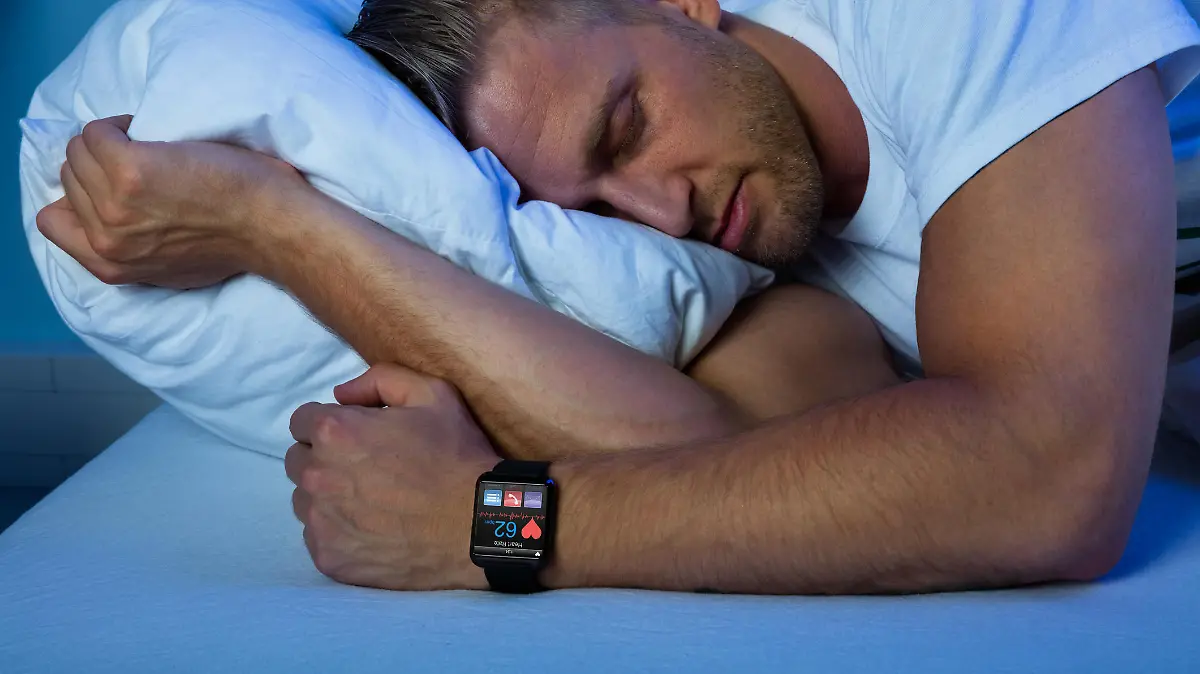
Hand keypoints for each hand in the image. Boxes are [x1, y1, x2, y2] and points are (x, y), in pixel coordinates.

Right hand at [35, 115, 307, 288]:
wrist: (273, 226)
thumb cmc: (238, 241)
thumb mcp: (172, 267)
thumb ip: (132, 251)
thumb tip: (108, 223)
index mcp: (111, 266)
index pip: (53, 220)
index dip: (80, 194)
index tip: (111, 183)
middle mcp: (106, 239)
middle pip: (70, 178)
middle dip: (100, 163)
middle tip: (141, 157)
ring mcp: (115, 204)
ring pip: (80, 151)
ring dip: (110, 141)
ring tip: (149, 145)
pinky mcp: (130, 170)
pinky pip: (98, 131)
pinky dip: (120, 124)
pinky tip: (149, 131)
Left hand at [286, 364, 498, 590]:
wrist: (476, 525)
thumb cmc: (457, 455)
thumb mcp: (432, 394)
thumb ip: (379, 379)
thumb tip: (340, 393)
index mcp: (335, 432)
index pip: (301, 421)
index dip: (332, 424)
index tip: (358, 436)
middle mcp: (316, 476)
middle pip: (298, 461)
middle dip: (324, 458)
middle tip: (366, 467)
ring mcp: (320, 522)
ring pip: (305, 500)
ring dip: (327, 495)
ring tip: (371, 500)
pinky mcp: (329, 558)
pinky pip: (318, 536)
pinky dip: (338, 530)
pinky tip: (373, 527)